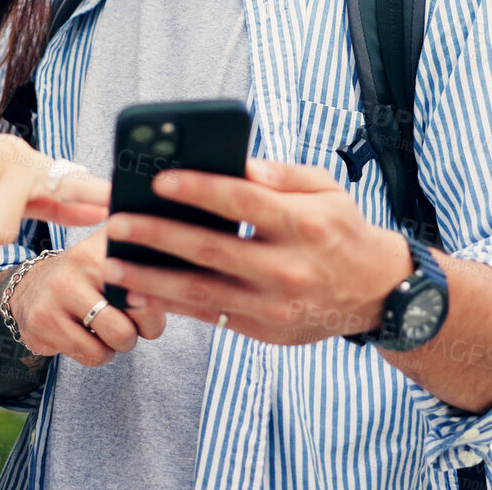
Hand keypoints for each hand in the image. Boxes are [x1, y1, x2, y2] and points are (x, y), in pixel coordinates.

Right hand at [8, 229, 167, 365]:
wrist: (30, 287)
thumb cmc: (89, 279)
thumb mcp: (115, 259)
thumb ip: (150, 264)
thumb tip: (187, 285)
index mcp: (106, 244)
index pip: (150, 277)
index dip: (159, 301)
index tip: (153, 304)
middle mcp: (80, 262)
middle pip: (136, 314)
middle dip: (139, 330)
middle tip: (129, 326)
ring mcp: (57, 293)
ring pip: (115, 341)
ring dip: (117, 346)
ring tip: (106, 331)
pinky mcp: (42, 322)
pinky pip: (90, 355)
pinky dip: (97, 354)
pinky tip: (86, 338)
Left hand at [98, 159, 408, 345]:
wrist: (377, 292)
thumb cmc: (342, 229)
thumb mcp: (325, 190)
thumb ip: (280, 174)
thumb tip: (237, 163)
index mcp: (304, 224)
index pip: (244, 202)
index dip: (200, 190)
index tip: (160, 179)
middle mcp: (288, 267)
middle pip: (213, 250)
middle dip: (159, 236)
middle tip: (119, 223)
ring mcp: (274, 304)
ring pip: (203, 292)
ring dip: (152, 280)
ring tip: (114, 266)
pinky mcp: (263, 329)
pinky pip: (209, 317)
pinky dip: (171, 306)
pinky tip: (139, 293)